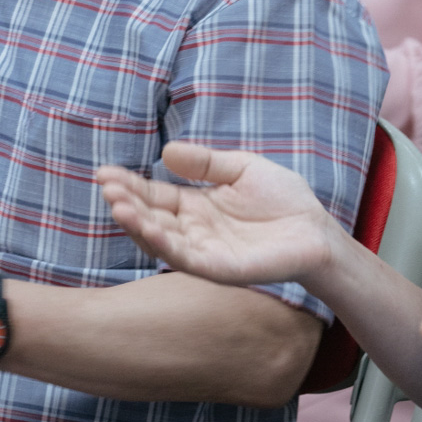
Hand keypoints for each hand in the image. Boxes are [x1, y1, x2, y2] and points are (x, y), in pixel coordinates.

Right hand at [96, 141, 343, 287]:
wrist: (318, 230)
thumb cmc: (283, 199)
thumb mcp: (240, 168)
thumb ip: (205, 163)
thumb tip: (166, 152)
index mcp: (195, 206)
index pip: (154, 195)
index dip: (129, 185)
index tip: (104, 173)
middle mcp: (193, 230)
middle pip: (151, 217)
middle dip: (127, 203)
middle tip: (107, 187)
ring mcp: (204, 251)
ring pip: (162, 240)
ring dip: (137, 225)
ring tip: (117, 205)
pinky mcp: (220, 269)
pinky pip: (186, 259)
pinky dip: (164, 245)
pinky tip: (148, 228)